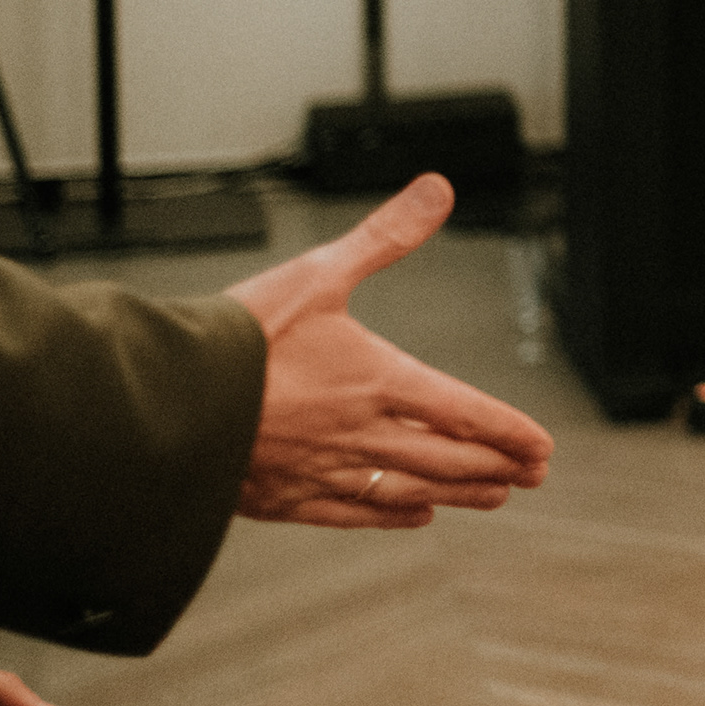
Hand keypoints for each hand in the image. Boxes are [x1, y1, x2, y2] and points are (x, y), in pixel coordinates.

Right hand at [223, 176, 554, 525]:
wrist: (164, 401)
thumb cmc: (239, 337)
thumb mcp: (320, 272)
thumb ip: (385, 236)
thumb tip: (436, 191)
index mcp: (377, 381)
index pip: (464, 411)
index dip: (508, 431)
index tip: (541, 446)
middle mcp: (360, 433)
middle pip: (447, 457)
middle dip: (496, 466)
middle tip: (531, 474)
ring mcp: (323, 470)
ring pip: (410, 488)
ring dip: (458, 492)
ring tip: (492, 496)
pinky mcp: (283, 497)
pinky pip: (352, 512)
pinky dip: (391, 514)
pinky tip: (414, 514)